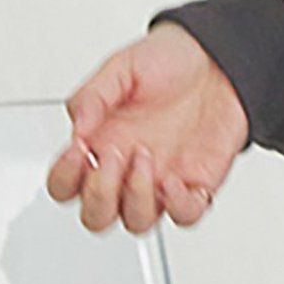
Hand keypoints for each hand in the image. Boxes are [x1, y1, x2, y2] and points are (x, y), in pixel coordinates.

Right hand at [45, 21, 249, 234]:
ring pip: (136, 222)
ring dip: (136, 197)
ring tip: (145, 156)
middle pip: (96, 215)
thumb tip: (77, 129)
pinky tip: (176, 179)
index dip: (64, 178)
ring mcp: (160, 181)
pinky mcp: (196, 185)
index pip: (65, 184)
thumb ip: (92, 96)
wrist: (219, 61)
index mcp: (101, 144)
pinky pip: (185, 216)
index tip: (79, 150)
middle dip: (99, 195)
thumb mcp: (122, 67)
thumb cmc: (170, 62)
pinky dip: (179, 206)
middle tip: (115, 157)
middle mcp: (126, 169)